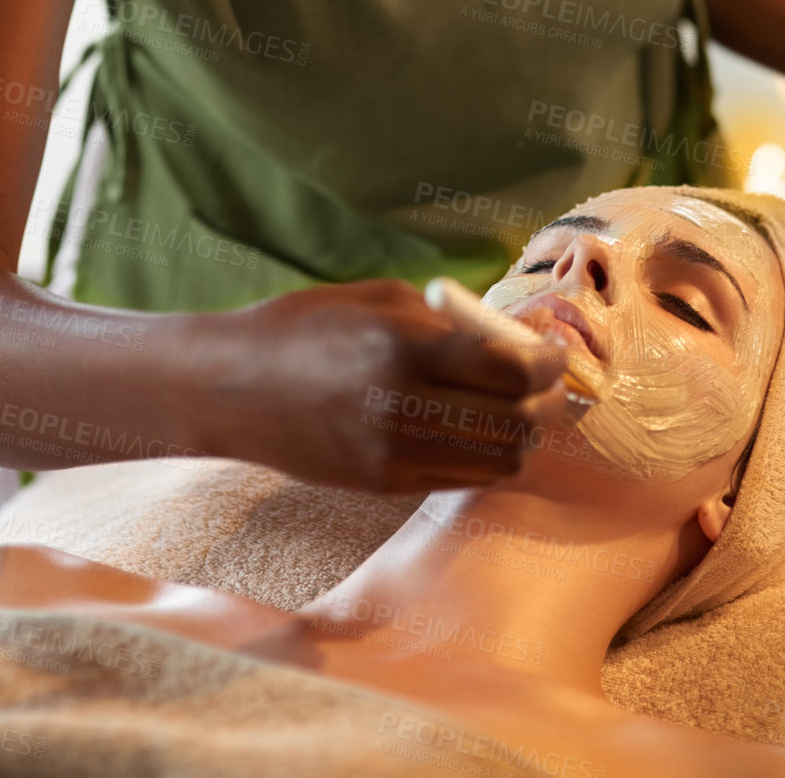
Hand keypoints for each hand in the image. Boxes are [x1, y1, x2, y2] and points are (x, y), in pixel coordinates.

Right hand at [197, 279, 574, 494]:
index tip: (552, 351)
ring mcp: (395, 453)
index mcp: (406, 347)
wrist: (232, 385)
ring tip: (514, 409)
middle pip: (519, 422)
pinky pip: (461, 478)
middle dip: (545, 402)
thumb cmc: (307, 325)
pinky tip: (472, 428)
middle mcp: (405, 406)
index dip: (549, 362)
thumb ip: (453, 319)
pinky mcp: (384, 484)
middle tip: (545, 383)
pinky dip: (482, 456)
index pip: (514, 370)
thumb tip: (519, 336)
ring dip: (520, 436)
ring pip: (500, 462)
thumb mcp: (383, 299)